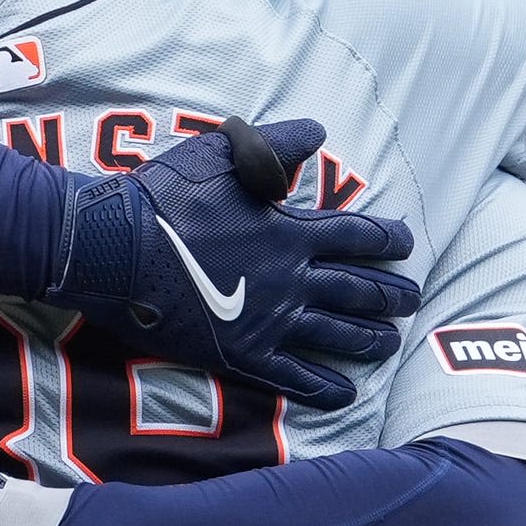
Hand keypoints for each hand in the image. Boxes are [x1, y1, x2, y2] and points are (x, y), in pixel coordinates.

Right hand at [43, 117, 415, 410]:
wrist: (111, 248)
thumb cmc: (163, 197)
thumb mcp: (221, 154)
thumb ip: (276, 144)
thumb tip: (319, 131)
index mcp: (289, 232)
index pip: (359, 236)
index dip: (389, 239)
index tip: (406, 243)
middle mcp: (290, 281)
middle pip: (359, 290)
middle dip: (393, 295)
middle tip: (414, 300)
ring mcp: (268, 323)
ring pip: (337, 336)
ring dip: (371, 340)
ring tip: (391, 343)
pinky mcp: (240, 355)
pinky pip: (295, 379)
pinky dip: (325, 389)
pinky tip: (346, 394)